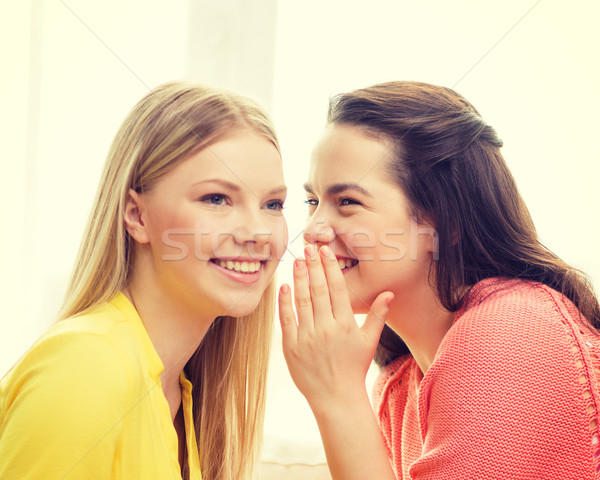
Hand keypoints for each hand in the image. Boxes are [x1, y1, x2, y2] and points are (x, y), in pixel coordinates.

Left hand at [278, 244, 393, 410]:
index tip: (325, 251)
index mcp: (345, 324)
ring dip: (299, 278)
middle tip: (309, 246)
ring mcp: (307, 337)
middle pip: (318, 290)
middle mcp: (326, 328)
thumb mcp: (369, 341)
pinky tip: (284, 286)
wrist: (336, 398)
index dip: (330, 267)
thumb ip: (377, 315)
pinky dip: (284, 302)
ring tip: (297, 260)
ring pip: (302, 301)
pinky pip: (286, 319)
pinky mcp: (291, 347)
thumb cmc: (353, 367)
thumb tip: (389, 293)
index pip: (337, 289)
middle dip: (313, 266)